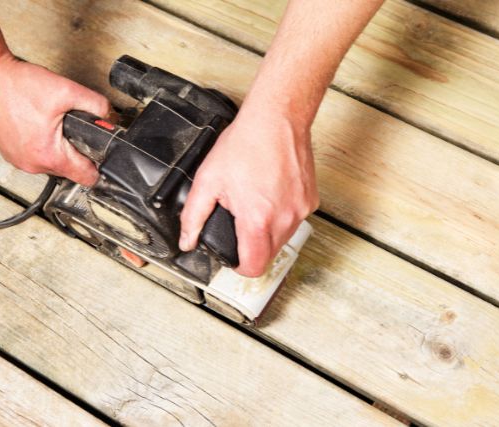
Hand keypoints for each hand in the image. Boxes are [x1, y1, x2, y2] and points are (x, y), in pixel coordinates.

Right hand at [0, 54, 109, 185]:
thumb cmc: (15, 85)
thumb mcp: (66, 90)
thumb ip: (96, 105)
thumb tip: (110, 117)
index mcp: (48, 155)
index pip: (87, 177)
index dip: (100, 166)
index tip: (104, 157)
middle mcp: (32, 164)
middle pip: (70, 170)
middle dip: (78, 151)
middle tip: (76, 130)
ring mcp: (18, 160)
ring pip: (52, 162)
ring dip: (59, 147)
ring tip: (56, 125)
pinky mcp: (10, 152)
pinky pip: (36, 155)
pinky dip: (43, 143)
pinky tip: (40, 125)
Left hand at [179, 104, 318, 276]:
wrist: (277, 119)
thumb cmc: (246, 143)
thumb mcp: (208, 180)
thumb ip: (193, 216)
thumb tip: (187, 240)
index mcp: (257, 220)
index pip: (253, 267)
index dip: (240, 266)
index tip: (234, 255)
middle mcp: (284, 219)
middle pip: (268, 255)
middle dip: (252, 246)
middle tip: (240, 223)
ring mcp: (300, 210)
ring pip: (283, 238)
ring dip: (268, 230)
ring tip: (256, 202)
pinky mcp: (311, 200)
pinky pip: (295, 219)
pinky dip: (283, 214)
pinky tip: (272, 192)